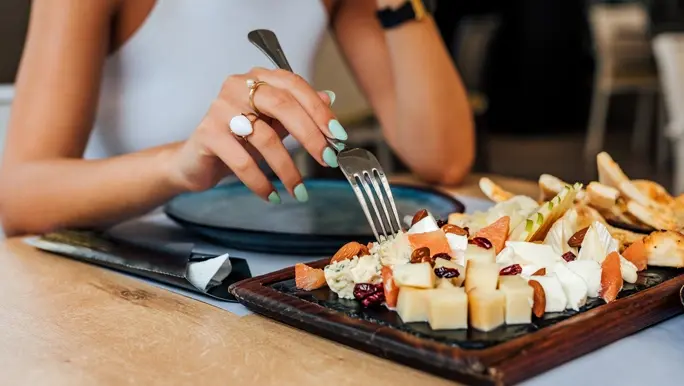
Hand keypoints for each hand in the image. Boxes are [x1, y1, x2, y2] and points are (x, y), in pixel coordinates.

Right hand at [168, 68, 345, 202]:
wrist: (195, 161)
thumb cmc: (237, 140)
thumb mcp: (272, 123)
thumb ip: (298, 110)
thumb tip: (331, 98)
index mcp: (257, 78)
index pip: (295, 86)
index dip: (320, 111)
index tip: (338, 136)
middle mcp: (237, 86)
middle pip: (283, 106)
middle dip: (311, 136)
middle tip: (328, 160)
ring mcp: (220, 108)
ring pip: (265, 138)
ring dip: (287, 169)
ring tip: (299, 190)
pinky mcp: (207, 134)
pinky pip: (242, 161)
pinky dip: (261, 182)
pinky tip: (272, 195)